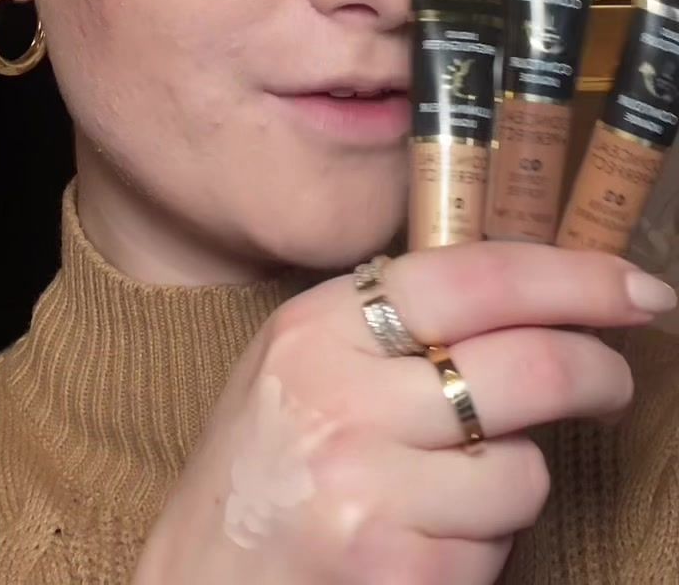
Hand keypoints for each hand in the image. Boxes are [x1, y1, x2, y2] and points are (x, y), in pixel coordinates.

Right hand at [132, 243, 672, 584]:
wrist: (196, 578)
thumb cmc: (262, 464)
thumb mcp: (302, 359)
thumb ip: (390, 320)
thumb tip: (525, 290)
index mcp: (318, 327)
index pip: (474, 276)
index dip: (573, 277)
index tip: (635, 288)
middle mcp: (338, 400)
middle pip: (526, 366)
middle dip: (598, 372)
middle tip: (613, 381)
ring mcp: (365, 491)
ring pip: (523, 472)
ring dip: (514, 482)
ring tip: (453, 490)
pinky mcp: (392, 572)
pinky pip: (494, 547)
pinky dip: (481, 545)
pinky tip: (424, 539)